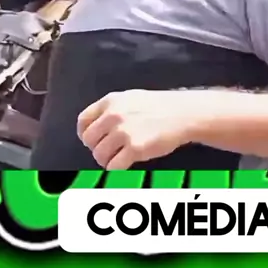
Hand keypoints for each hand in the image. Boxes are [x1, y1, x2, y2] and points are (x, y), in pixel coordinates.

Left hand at [77, 90, 197, 169]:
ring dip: (106, 161)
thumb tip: (95, 127)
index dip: (85, 134)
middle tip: (107, 152)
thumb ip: (112, 109)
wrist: (183, 114)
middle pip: (89, 140)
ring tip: (117, 159)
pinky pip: (113, 166)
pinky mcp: (135, 148)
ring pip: (99, 155)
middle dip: (96, 148)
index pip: (83, 120)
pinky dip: (116, 169)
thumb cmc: (161, 107)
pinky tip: (124, 165)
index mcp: (111, 101)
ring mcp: (124, 132)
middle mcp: (114, 115)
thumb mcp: (131, 98)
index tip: (92, 141)